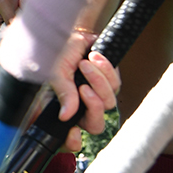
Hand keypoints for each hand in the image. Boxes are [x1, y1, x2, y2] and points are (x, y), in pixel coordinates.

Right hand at [50, 30, 119, 149]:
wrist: (72, 31)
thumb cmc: (58, 52)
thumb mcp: (56, 73)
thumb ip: (63, 94)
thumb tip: (65, 117)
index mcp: (66, 109)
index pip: (71, 137)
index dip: (73, 141)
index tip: (73, 135)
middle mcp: (82, 106)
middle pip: (96, 124)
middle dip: (93, 106)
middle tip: (83, 88)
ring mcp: (98, 94)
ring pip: (108, 102)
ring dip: (98, 81)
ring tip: (84, 64)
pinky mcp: (110, 81)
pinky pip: (116, 84)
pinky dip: (106, 70)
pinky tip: (94, 57)